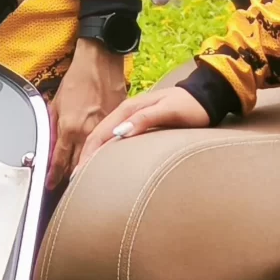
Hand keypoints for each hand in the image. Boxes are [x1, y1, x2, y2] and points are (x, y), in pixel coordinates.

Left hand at [47, 38, 128, 189]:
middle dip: (73, 178)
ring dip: (90, 168)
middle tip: (68, 189)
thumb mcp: (56, 103)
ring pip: (97, 157)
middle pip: (79, 164)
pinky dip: (106, 153)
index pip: (60, 161)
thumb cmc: (78, 79)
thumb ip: (54, 128)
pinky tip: (105, 159)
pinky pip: (112, 144)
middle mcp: (88, 132)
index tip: (51, 185)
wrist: (99, 62)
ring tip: (86, 180)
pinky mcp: (119, 124)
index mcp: (70, 128)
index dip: (54, 176)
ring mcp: (106, 129)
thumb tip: (51, 146)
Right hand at [78, 82, 212, 174]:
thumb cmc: (190, 106)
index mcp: (129, 109)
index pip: (100, 133)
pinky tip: (102, 164)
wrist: (205, 97)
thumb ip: (145, 119)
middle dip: (84, 158)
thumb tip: (120, 133)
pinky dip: (104, 152)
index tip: (79, 174)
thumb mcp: (169, 110)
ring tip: (83, 176)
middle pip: (97, 136)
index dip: (88, 154)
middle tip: (75, 181)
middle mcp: (126, 113)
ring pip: (104, 138)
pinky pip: (114, 140)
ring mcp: (131, 119)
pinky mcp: (138, 125)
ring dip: (92, 156)